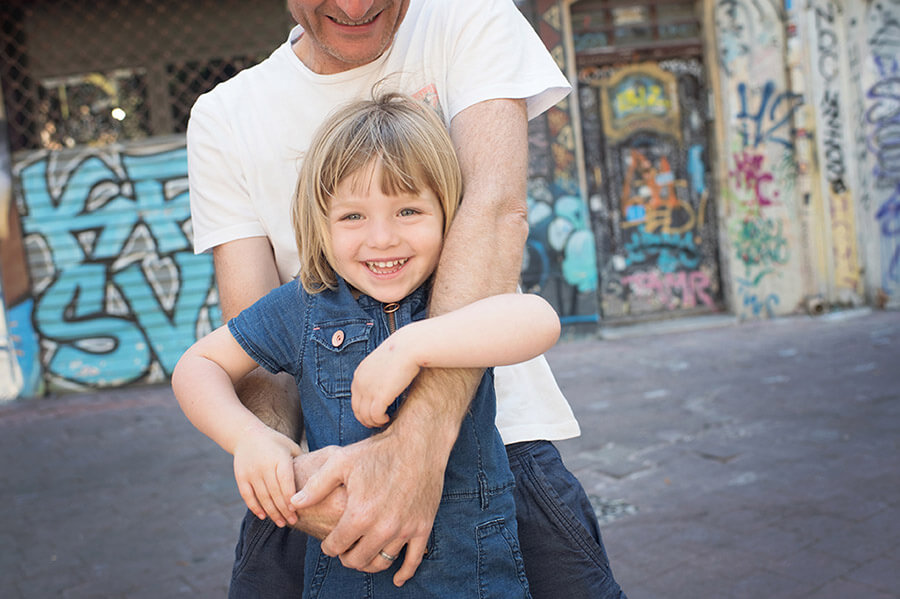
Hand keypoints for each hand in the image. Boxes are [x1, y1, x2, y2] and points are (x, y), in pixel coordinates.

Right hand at [232, 425, 301, 526]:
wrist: (246, 434)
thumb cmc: (275, 443)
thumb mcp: (290, 447)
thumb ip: (302, 462)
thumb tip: (320, 478)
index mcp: (279, 458)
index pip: (286, 482)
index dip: (291, 498)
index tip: (298, 510)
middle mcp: (264, 466)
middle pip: (275, 493)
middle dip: (284, 510)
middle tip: (293, 522)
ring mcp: (251, 472)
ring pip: (262, 497)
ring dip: (272, 512)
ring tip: (281, 523)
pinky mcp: (241, 477)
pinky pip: (248, 496)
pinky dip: (255, 507)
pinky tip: (263, 516)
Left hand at [291, 428, 442, 586]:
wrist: (418, 443)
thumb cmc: (378, 451)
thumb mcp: (341, 462)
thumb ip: (316, 486)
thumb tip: (293, 503)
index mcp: (359, 514)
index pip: (336, 546)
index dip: (329, 546)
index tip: (328, 542)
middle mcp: (382, 528)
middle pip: (357, 559)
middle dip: (346, 557)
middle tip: (343, 549)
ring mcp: (404, 530)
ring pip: (382, 562)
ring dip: (369, 563)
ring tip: (362, 555)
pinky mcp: (422, 528)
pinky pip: (413, 560)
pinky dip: (404, 573)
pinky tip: (396, 578)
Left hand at [351, 331, 419, 427]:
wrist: (409, 347)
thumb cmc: (401, 351)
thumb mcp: (383, 362)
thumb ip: (378, 373)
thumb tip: (385, 382)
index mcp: (359, 374)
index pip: (355, 398)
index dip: (362, 409)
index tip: (372, 413)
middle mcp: (359, 383)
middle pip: (357, 409)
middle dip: (365, 419)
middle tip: (377, 422)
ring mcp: (368, 390)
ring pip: (365, 416)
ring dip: (373, 421)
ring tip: (383, 421)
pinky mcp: (379, 397)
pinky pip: (375, 416)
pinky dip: (380, 420)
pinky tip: (387, 418)